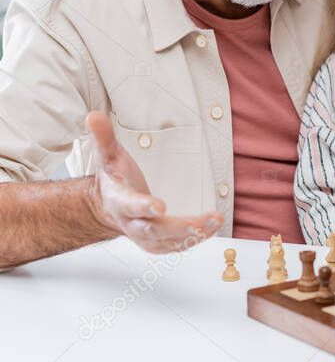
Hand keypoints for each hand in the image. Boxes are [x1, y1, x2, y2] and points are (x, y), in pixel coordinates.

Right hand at [86, 111, 223, 253]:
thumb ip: (103, 137)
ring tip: (214, 222)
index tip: (160, 206)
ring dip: (193, 234)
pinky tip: (211, 229)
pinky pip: (177, 245)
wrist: (107, 206)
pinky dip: (195, 239)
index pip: (131, 205)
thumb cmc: (113, 180)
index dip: (145, 207)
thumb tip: (94, 116)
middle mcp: (132, 223)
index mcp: (120, 201)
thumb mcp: (107, 156)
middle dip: (178, 227)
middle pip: (154, 230)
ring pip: (169, 241)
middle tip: (198, 222)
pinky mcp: (157, 242)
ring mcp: (145, 236)